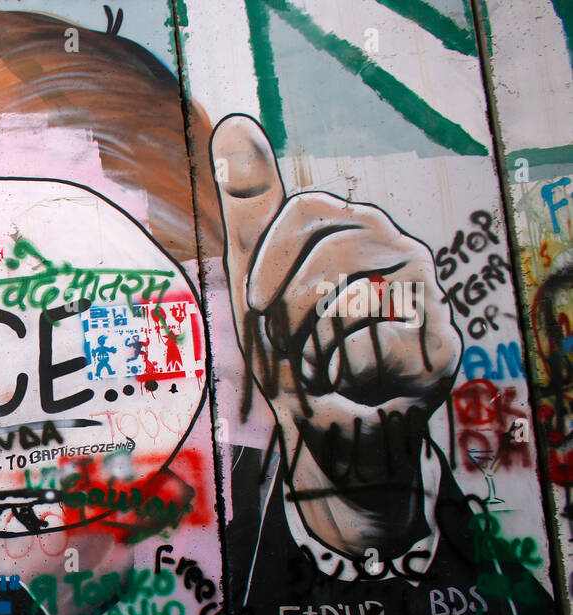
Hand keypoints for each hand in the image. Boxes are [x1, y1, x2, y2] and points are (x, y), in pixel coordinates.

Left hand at [211, 115, 461, 555]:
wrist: (328, 430)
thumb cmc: (292, 350)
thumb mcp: (255, 278)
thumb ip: (250, 207)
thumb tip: (235, 123)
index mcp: (349, 226)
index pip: (307, 211)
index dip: (271, 262)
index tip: (258, 305)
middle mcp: (393, 245)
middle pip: (325, 259)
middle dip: (289, 318)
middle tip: (295, 346)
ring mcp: (423, 292)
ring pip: (346, 304)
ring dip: (314, 352)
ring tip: (323, 365)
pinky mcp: (440, 342)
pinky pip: (370, 348)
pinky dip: (344, 377)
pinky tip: (356, 384)